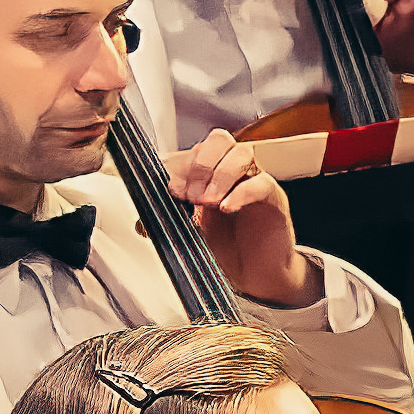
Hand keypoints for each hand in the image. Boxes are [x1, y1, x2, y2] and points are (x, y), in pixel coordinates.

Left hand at [170, 120, 327, 300]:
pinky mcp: (273, 197)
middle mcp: (230, 172)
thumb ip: (165, 223)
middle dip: (201, 165)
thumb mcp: (187, 233)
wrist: (253, 274)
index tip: (171, 190)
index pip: (193, 151)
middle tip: (191, 195)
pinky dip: (241, 193)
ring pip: (241, 153)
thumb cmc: (224, 248)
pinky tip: (227, 207)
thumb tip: (141, 224)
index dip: (179, 167)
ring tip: (209, 203)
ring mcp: (253, 181)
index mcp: (208, 174)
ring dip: (220, 175)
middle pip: (219, 140)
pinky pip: (261, 183)